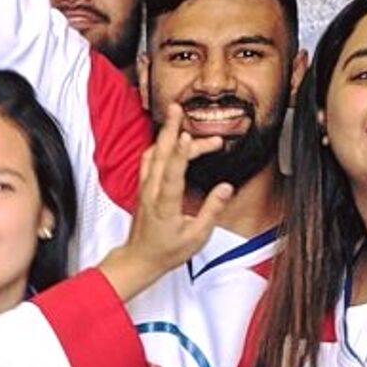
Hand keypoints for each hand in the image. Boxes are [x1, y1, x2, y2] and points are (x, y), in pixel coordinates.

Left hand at [100, 116, 221, 291]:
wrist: (140, 258)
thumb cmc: (167, 251)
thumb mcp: (197, 236)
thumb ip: (212, 210)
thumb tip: (226, 187)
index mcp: (165, 204)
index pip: (173, 173)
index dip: (180, 152)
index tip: (187, 134)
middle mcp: (152, 191)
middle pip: (159, 154)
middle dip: (169, 129)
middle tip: (179, 108)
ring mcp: (144, 187)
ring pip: (152, 153)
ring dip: (165, 134)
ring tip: (178, 116)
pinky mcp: (143, 186)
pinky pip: (148, 160)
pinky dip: (158, 145)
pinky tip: (168, 138)